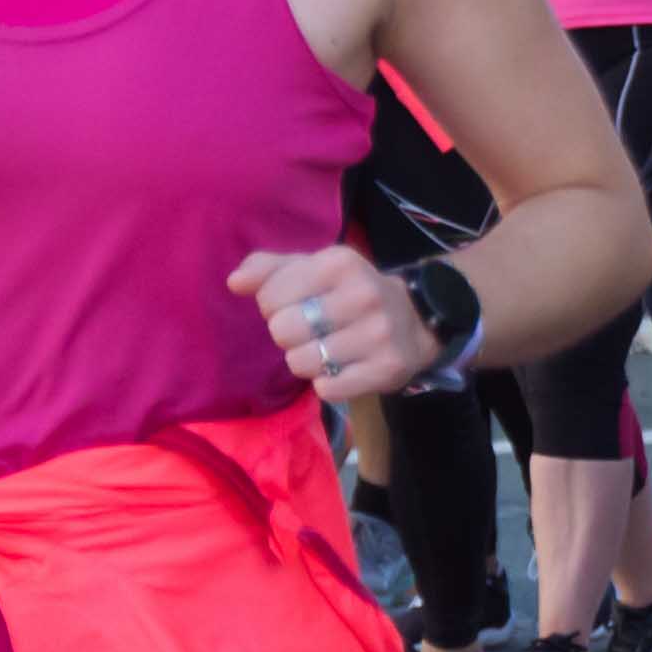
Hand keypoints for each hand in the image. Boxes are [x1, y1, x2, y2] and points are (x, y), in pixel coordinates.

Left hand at [231, 247, 439, 398]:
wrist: (416, 320)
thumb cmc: (350, 291)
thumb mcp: (314, 269)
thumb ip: (269, 269)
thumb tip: (234, 282)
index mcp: (339, 262)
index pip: (269, 297)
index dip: (272, 307)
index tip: (295, 306)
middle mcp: (362, 294)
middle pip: (282, 332)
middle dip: (287, 336)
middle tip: (308, 332)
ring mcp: (377, 334)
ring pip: (301, 363)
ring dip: (306, 362)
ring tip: (325, 351)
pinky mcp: (386, 369)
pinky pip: (327, 389)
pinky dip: (326, 384)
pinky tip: (341, 369)